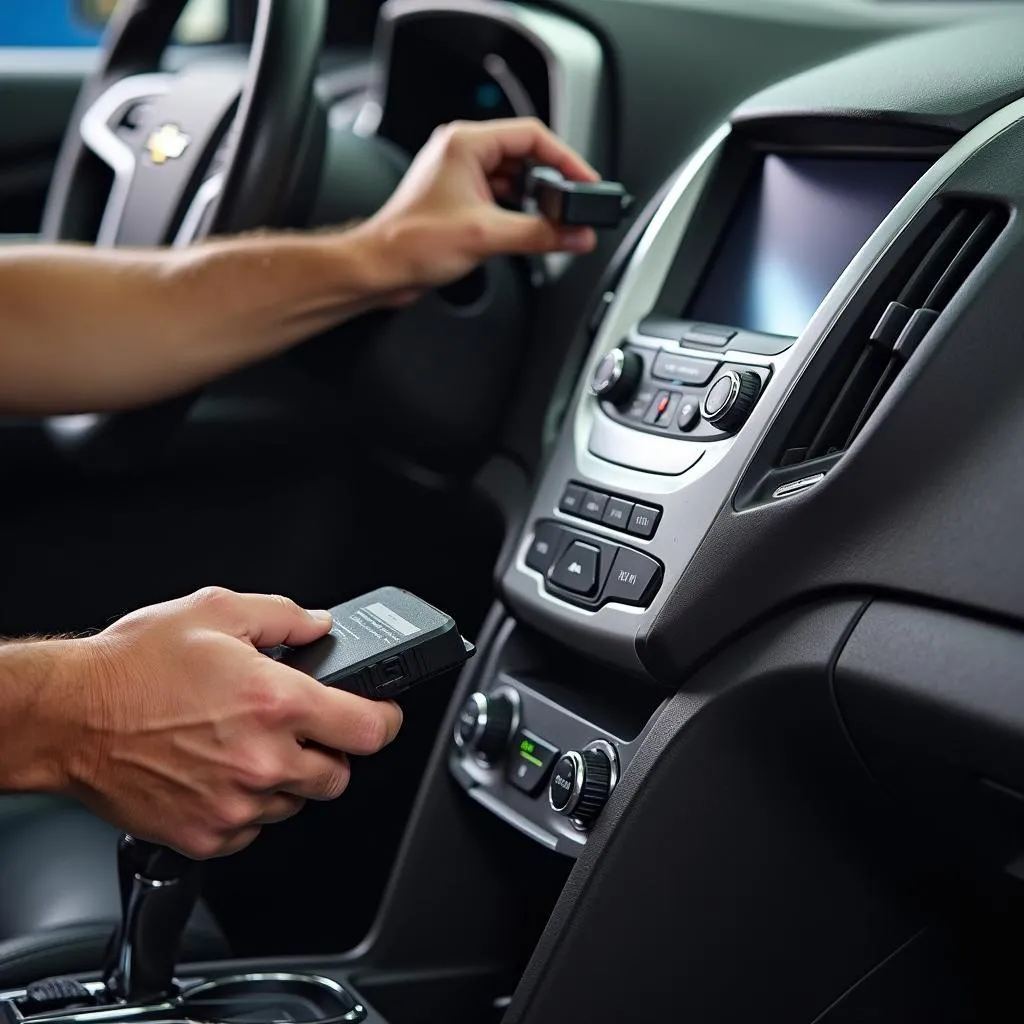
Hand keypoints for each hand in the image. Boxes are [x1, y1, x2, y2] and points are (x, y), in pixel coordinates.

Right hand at [59, 588, 402, 858]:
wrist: (68, 716)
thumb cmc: (133, 666)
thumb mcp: (216, 611)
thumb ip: (283, 617)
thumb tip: (319, 626)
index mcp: (275, 702)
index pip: (371, 729)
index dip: (384, 718)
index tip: (381, 714)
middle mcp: (263, 759)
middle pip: (340, 774)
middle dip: (329, 749)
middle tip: (300, 726)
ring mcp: (235, 803)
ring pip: (297, 802)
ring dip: (286, 777)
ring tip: (245, 744)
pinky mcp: (207, 835)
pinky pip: (254, 827)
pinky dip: (248, 804)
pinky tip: (220, 771)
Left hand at [364, 117, 600, 293]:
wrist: (380, 268)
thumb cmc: (410, 242)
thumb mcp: (486, 236)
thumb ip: (539, 235)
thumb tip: (576, 234)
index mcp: (466, 144)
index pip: (532, 136)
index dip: (565, 158)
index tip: (585, 182)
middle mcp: (462, 153)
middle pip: (526, 156)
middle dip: (553, 183)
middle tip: (574, 205)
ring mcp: (460, 176)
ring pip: (514, 179)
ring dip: (535, 200)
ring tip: (553, 222)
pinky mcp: (459, 199)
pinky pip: (501, 197)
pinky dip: (518, 212)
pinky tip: (528, 230)